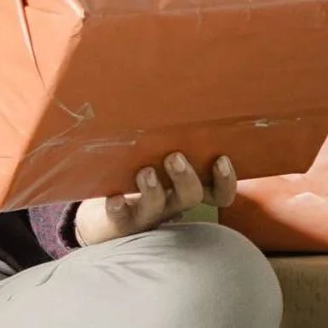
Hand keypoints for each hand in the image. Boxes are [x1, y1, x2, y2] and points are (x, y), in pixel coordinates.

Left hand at [73, 152, 237, 245]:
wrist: (101, 215)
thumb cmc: (138, 175)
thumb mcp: (158, 157)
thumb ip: (171, 141)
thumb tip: (176, 105)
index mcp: (185, 187)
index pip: (219, 193)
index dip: (225, 181)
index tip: (221, 160)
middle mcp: (171, 203)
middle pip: (191, 197)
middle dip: (186, 177)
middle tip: (174, 157)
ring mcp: (146, 214)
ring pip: (157, 207)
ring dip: (153, 189)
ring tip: (146, 171)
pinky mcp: (120, 221)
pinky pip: (120, 218)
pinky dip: (118, 208)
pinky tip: (115, 198)